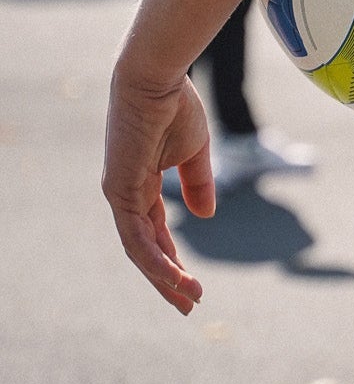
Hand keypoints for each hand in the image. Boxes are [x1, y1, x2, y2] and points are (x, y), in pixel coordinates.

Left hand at [102, 68, 214, 314]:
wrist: (157, 78)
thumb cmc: (176, 105)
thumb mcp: (195, 151)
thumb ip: (197, 183)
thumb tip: (204, 215)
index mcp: (141, 183)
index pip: (154, 232)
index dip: (172, 258)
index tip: (192, 283)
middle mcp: (125, 193)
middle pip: (144, 248)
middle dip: (166, 279)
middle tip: (188, 305)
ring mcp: (119, 194)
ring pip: (140, 250)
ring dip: (164, 278)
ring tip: (189, 299)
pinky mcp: (120, 191)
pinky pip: (137, 238)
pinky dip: (156, 260)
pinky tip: (174, 277)